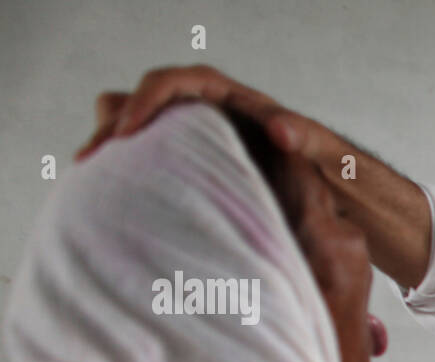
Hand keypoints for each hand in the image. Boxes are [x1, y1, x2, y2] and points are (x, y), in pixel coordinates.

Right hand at [74, 64, 344, 168]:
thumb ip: (306, 136)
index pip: (178, 82)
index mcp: (233, 100)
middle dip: (115, 125)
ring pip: (139, 128)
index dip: (148, 100)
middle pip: (147, 101)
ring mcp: (196, 138)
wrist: (331, 190)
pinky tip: (114, 195)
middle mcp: (208, 112)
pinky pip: (149, 158)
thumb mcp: (324, 150)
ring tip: (91, 176)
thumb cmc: (330, 166)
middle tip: (91, 158)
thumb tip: (280, 130)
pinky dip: (129, 171)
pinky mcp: (191, 163)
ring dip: (113, 148)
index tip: (129, 130)